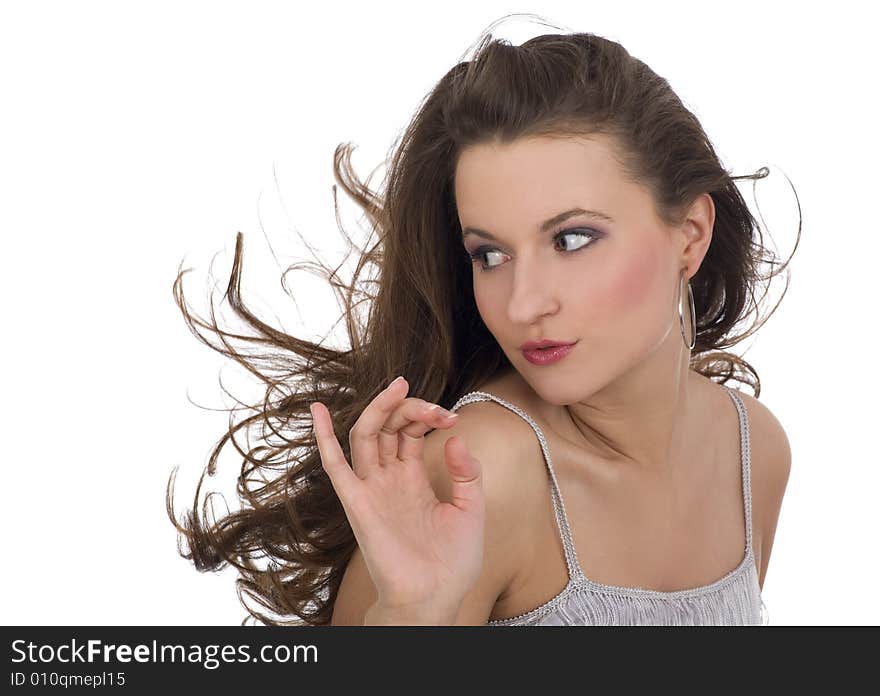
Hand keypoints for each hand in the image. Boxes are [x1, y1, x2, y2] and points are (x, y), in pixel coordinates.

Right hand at [310, 377, 484, 617]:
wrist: (435, 596)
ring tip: (398, 387)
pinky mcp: (357, 503)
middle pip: (388, 427)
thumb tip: (456, 438)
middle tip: (434, 406)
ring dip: (378, 409)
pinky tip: (318, 410)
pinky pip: (334, 466)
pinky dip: (323, 437)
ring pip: (365, 436)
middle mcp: (389, 479)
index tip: (452, 417)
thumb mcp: (471, 509)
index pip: (409, 432)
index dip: (427, 416)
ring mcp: (371, 489)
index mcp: (413, 478)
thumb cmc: (453, 561)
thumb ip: (467, 473)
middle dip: (409, 408)